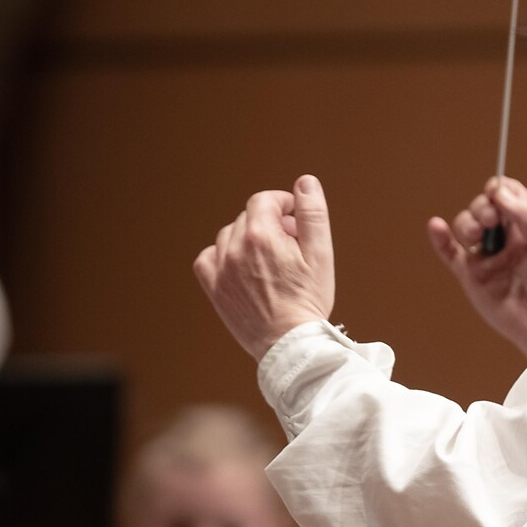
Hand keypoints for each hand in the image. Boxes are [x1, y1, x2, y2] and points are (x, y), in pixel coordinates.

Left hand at [194, 176, 335, 360]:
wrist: (290, 343)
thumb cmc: (307, 301)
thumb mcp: (320, 253)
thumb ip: (312, 213)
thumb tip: (305, 183)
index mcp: (261, 235)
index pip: (264, 200)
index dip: (282, 203)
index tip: (293, 217)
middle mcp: (235, 249)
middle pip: (248, 218)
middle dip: (270, 223)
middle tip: (290, 244)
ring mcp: (221, 270)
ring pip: (228, 236)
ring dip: (247, 239)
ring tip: (269, 258)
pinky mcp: (215, 289)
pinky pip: (206, 259)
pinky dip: (221, 256)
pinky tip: (239, 265)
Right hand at [427, 177, 526, 359]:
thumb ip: (525, 214)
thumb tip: (498, 191)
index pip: (507, 194)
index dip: (498, 190)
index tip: (496, 196)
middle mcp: (505, 238)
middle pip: (482, 207)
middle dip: (480, 208)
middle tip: (489, 221)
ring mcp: (486, 256)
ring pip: (465, 227)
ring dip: (466, 224)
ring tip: (476, 237)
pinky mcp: (470, 275)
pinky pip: (449, 253)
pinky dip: (440, 239)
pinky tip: (436, 226)